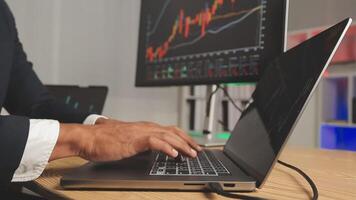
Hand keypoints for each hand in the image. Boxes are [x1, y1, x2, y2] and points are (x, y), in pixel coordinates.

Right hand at [50, 119, 201, 161]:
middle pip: (173, 132)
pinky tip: (174, 154)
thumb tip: (141, 144)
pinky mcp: (134, 140)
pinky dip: (166, 147)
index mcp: (144, 127)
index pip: (169, 130)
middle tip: (197, 150)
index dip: (183, 138)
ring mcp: (140, 132)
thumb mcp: (124, 139)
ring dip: (182, 145)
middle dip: (188, 141)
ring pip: (168, 136)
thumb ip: (134, 140)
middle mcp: (145, 127)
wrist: (87, 138)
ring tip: (191, 154)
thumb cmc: (102, 140)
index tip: (191, 145)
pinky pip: (155, 142)